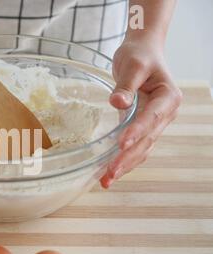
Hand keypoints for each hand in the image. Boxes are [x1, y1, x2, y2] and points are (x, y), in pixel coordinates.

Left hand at [100, 37, 181, 187]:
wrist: (142, 52)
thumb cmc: (140, 55)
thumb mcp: (133, 65)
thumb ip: (125, 85)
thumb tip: (118, 102)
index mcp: (168, 97)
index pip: (151, 117)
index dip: (137, 132)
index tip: (122, 144)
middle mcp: (164, 114)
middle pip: (147, 140)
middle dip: (128, 158)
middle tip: (110, 172)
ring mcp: (154, 123)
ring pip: (141, 149)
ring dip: (124, 165)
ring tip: (106, 180)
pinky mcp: (141, 128)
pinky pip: (134, 147)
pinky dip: (122, 160)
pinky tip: (107, 173)